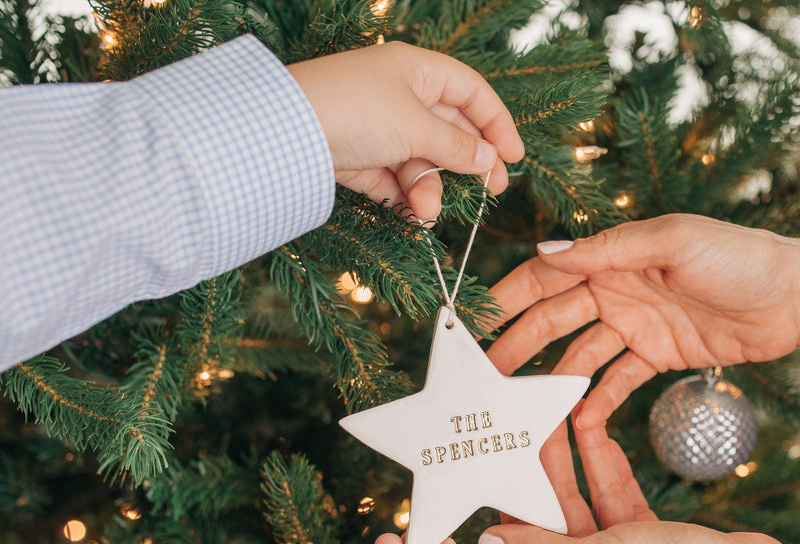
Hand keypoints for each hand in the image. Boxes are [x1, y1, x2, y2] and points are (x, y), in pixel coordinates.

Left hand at [289, 43, 524, 222]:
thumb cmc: (354, 111)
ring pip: (421, 162)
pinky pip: (394, 181)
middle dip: (468, 164)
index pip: (471, 92)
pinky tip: (413, 219)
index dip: (496, 123)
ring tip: (427, 213)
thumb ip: (456, 146)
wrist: (285, 133)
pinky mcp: (358, 159)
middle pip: (449, 130)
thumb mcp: (416, 127)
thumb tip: (487, 159)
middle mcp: (399, 95)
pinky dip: (405, 200)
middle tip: (490, 192)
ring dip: (430, 189)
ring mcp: (378, 129)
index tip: (513, 157)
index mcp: (416, 70)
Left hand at [477, 424, 799, 543]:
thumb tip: (486, 543)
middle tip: (533, 417)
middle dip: (544, 463)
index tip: (501, 448)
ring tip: (567, 413)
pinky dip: (609, 465)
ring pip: (588, 495)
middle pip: (555, 506)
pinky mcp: (652, 537)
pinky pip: (619, 494)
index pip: (524, 530)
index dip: (511, 489)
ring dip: (578, 456)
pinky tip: (600, 435)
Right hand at [486, 214, 799, 428]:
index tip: (474, 322)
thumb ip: (609, 250)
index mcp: (615, 258)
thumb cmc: (739, 257)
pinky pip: (618, 380)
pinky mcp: (659, 356)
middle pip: (554, 320)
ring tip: (522, 406)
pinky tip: (577, 421)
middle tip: (486, 377)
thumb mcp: (672, 243)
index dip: (509, 298)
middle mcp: (618, 290)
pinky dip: (598, 399)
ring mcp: (637, 325)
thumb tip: (546, 251)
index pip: (548, 278)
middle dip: (518, 346)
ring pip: (581, 354)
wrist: (795, 296)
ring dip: (551, 378)